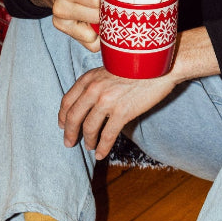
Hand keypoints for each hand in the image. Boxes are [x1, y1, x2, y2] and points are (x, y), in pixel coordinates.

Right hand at [25, 0, 112, 50]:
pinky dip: (100, 37)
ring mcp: (62, 23)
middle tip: (112, 7)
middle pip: (96, 18)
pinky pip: (93, 45)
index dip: (110, 0)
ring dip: (104, 27)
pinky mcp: (69, 35)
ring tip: (103, 14)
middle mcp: (61, 8)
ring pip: (94, 34)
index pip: (95, 1)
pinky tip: (98, 25)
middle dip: (108, 13)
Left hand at [59, 66, 178, 158]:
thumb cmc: (138, 66)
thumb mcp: (110, 69)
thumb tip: (92, 100)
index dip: (62, 116)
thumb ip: (98, 82)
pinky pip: (107, 135)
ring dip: (88, 140)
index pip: (67, 100)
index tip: (62, 125)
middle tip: (69, 142)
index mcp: (89, 78)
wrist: (159, 66)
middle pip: (73, 116)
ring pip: (89, 128)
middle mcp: (94, 90)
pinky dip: (103, 147)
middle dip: (69, 132)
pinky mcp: (122, 112)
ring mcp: (107, 102)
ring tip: (89, 147)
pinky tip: (101, 154)